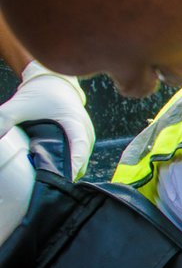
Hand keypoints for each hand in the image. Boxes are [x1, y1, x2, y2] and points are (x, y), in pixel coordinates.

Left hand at [0, 63, 93, 179]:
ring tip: (49, 181)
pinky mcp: (83, 139)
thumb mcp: (21, 105)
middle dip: (66, 177)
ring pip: (82, 163)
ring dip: (68, 172)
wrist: (54, 81)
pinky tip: (53, 170)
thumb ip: (4, 119)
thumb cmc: (41, 92)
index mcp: (75, 125)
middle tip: (47, 187)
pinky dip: (69, 165)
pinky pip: (79, 158)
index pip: (79, 151)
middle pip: (81, 163)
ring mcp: (87, 137)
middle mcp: (86, 133)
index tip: (59, 182)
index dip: (71, 169)